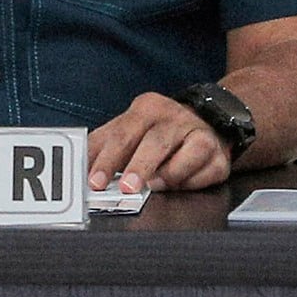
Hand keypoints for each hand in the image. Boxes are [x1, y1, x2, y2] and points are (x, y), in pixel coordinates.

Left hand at [89, 91, 231, 194]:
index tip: (94, 181)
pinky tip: (179, 183)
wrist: (209, 122)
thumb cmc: (158, 132)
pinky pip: (204, 173)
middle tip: (126, 188)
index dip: (106, 159)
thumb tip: (77, 166)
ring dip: (166, 175)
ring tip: (153, 186)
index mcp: (146, 108)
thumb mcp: (128, 129)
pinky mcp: (219, 156)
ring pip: (184, 155)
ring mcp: (200, 134)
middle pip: (154, 141)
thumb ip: (102, 146)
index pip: (122, 133)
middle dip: (138, 167)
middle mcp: (174, 117)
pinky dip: (188, 182)